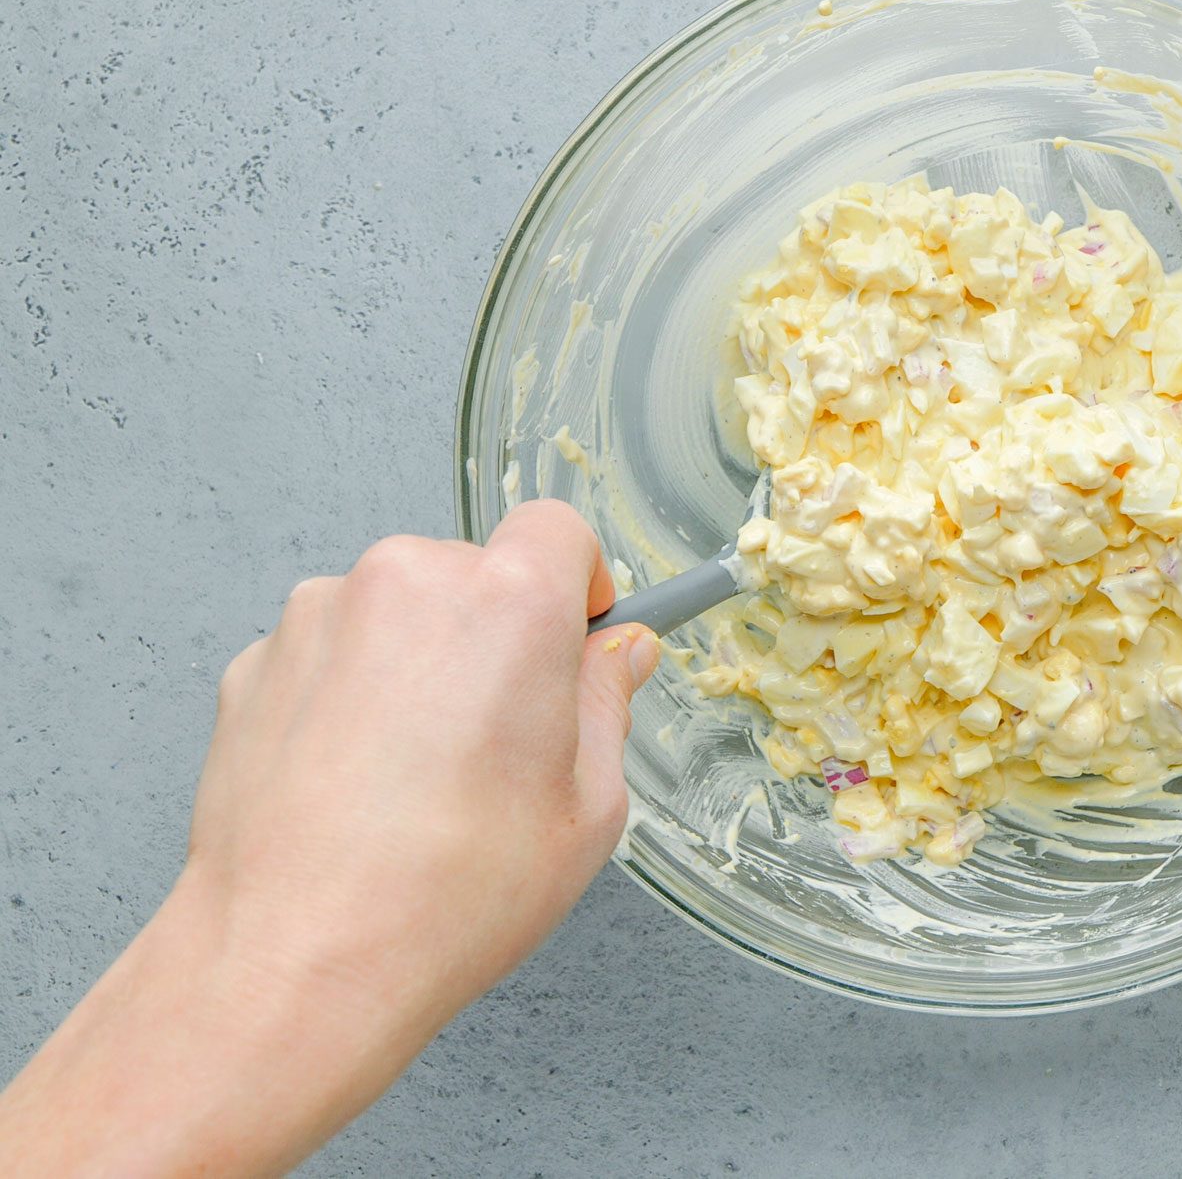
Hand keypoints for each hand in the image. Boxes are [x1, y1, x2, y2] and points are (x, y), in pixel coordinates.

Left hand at [0, 502, 658, 1175]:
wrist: (295, 959)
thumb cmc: (447, 893)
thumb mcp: (589, 808)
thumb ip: (608, 704)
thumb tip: (617, 656)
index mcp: (509, 602)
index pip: (558, 530)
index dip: (578, 584)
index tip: (577, 639)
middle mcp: (406, 582)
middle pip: (473, 574)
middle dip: (494, 636)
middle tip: (501, 738)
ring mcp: (319, 617)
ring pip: (397, 613)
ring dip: (417, 664)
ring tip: (418, 776)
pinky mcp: (255, 662)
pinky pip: (330, 653)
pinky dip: (350, 696)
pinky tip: (359, 784)